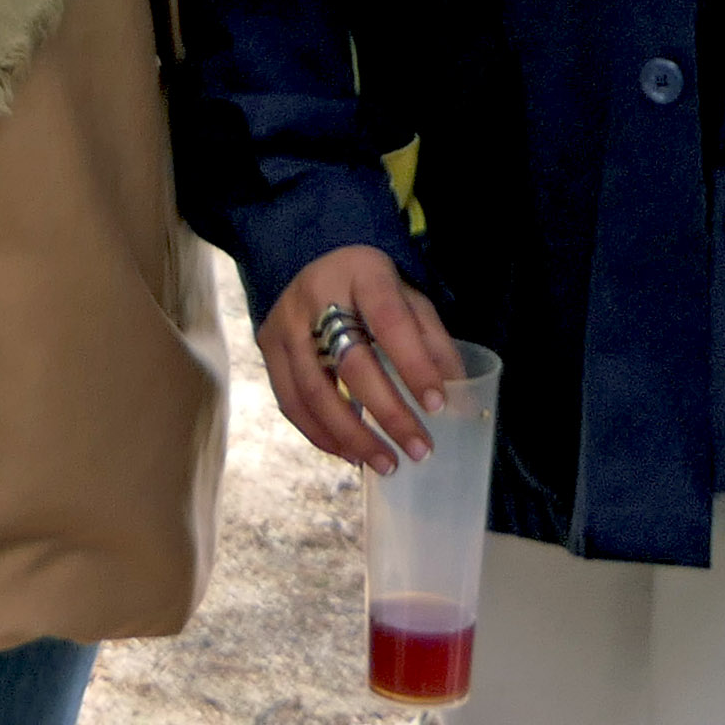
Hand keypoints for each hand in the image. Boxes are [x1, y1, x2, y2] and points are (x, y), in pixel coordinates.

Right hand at [256, 246, 463, 476]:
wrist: (311, 260)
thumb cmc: (372, 288)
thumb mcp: (409, 299)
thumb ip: (433, 343)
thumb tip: (458, 401)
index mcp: (362, 273)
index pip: (389, 321)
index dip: (413, 365)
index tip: (438, 407)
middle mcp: (316, 296)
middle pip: (350, 363)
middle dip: (388, 413)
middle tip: (419, 450)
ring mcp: (285, 323)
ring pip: (313, 391)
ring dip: (352, 436)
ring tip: (386, 464)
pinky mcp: (266, 346)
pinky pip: (290, 401)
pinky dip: (320, 434)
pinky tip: (350, 454)